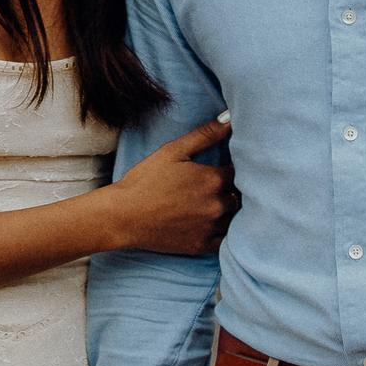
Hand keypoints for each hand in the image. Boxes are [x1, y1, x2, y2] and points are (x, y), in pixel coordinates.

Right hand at [108, 118, 235, 256]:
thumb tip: (230, 119)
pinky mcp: (202, 246)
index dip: (235, 167)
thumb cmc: (146, 180)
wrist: (124, 216)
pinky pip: (225, 240)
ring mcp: (211, 228)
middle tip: (218, 185)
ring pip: (235, 218)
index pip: (240, 171)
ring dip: (230, 210)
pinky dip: (223, 231)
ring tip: (214, 203)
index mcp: (212, 180)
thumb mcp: (173, 151)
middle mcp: (217, 205)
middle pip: (239, 195)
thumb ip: (205, 135)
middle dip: (233, 189)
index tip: (227, 166)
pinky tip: (211, 222)